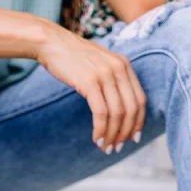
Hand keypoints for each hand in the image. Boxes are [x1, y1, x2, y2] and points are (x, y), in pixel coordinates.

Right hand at [38, 24, 145, 153]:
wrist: (51, 42)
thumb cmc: (74, 58)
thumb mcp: (101, 65)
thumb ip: (114, 81)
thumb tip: (121, 111)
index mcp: (124, 65)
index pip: (140, 99)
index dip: (138, 122)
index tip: (133, 138)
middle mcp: (119, 68)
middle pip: (131, 109)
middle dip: (126, 133)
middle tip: (118, 148)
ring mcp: (105, 74)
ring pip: (117, 114)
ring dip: (112, 135)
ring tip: (106, 148)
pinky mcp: (90, 82)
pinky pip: (101, 113)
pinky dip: (100, 130)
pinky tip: (96, 139)